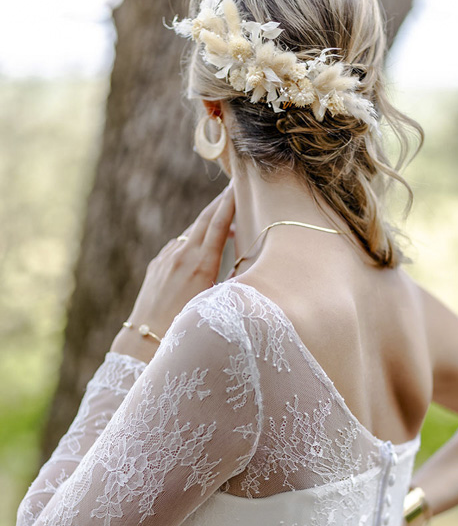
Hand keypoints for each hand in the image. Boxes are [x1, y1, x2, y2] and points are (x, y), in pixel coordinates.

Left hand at [111, 182, 234, 361]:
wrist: (144, 340)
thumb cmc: (185, 328)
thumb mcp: (214, 305)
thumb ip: (231, 282)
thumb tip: (246, 264)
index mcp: (201, 265)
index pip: (219, 225)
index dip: (230, 203)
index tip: (240, 185)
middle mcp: (182, 256)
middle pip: (205, 219)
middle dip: (221, 201)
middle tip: (235, 184)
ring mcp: (166, 259)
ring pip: (191, 232)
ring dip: (207, 222)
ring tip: (223, 215)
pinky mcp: (156, 265)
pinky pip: (178, 246)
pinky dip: (192, 240)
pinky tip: (199, 246)